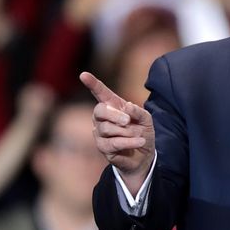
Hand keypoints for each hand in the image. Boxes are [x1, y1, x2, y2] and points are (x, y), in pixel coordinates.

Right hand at [79, 71, 154, 191]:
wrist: (144, 154)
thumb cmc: (142, 132)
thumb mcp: (146, 119)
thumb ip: (138, 111)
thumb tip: (126, 106)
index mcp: (112, 106)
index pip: (100, 93)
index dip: (92, 84)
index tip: (83, 75)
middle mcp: (102, 118)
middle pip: (100, 110)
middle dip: (115, 115)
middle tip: (128, 121)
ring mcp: (100, 133)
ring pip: (107, 128)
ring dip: (127, 132)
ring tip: (138, 134)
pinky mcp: (103, 147)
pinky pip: (114, 143)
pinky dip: (129, 142)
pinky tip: (139, 141)